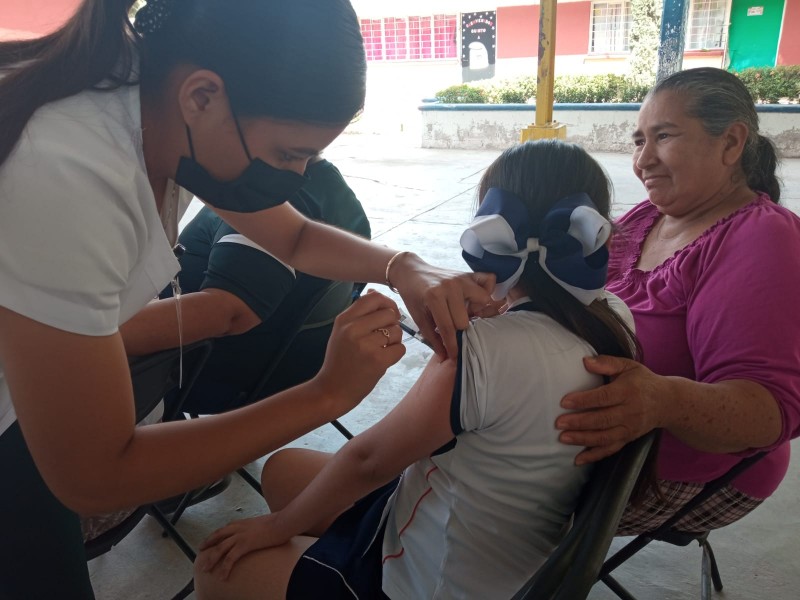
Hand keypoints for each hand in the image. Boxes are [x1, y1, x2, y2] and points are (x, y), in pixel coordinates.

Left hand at [198, 514, 287, 580]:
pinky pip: (230, 558)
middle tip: (200, 553)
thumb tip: (260, 532)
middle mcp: (238, 528)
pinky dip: (224, 568)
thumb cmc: (279, 522)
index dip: (214, 536)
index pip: (224, 529)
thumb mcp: (264, 522)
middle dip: (207, 545)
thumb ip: (257, 527)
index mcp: (242, 522)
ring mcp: (240, 536)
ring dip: (211, 559)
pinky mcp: (245, 545)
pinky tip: (222, 576)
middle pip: (217, 537)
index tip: (208, 542)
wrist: (284, 522)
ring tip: (205, 569)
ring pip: (220, 549)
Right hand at [315, 290, 405, 414]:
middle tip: (384, 337)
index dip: (387, 303)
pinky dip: (396, 354)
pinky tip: (384, 359)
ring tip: (381, 350)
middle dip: (392, 324)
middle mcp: (353, 329)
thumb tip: (375, 292)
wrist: (331, 390)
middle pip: (390, 314)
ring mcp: (366, 345)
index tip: (388, 314)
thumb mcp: (341, 332)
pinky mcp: (377, 360)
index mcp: (344, 319)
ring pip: (397, 331)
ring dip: (394, 341)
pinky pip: (400, 348)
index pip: (373, 298)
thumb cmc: (340, 360)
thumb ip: (358, 313)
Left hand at [390, 253, 496, 357]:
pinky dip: (488, 290)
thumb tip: (445, 356)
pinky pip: (488, 280)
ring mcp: (461, 278)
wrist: (411, 272)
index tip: (455, 356)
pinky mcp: (468, 273)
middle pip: (465, 319)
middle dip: (460, 329)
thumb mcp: (418, 317)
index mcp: (434, 297)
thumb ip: (432, 337)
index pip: (448, 328)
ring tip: (468, 313)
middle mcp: (451, 286)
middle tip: (455, 330)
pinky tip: (477, 299)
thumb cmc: (413, 295)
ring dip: (477, 310)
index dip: (452, 345)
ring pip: (482, 300)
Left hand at [555, 355, 664, 464]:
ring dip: (583, 439)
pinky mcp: (628, 439)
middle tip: (559, 423)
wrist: (667, 402)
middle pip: (602, 420)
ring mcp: (630, 428)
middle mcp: (630, 412)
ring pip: (605, 437)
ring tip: (564, 438)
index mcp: (628, 392)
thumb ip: (607, 362)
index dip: (584, 400)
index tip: (564, 402)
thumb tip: (585, 361)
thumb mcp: (628, 366)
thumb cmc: (642, 381)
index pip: (603, 397)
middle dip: (579, 423)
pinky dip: (595, 456)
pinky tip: (578, 460)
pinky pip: (611, 449)